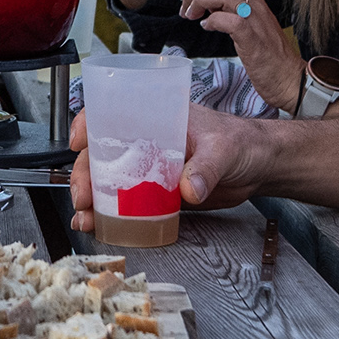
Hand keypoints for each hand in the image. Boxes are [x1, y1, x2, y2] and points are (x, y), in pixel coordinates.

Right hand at [66, 101, 270, 216]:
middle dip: (85, 174)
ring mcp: (150, 168)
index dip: (89, 124)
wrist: (260, 168)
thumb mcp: (225, 149)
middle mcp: (147, 142)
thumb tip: (190, 188)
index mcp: (157, 118)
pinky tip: (98, 226)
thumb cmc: (243, 143)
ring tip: (84, 218)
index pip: (112, 112)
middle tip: (84, 196)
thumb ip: (208, 167)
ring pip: (109, 180)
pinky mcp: (158, 194)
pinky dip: (109, 215)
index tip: (79, 142)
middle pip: (102, 153)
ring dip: (91, 199)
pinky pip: (127, 203)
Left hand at [178, 0, 302, 110]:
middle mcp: (255, 5)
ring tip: (191, 16)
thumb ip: (230, 14)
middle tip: (185, 9)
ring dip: (200, 1)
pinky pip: (231, 20)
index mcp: (252, 1)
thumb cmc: (267, 58)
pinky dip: (214, 21)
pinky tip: (206, 27)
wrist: (290, 79)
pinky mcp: (254, 40)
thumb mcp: (247, 27)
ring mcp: (255, 21)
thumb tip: (207, 8)